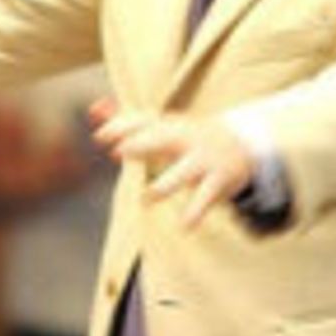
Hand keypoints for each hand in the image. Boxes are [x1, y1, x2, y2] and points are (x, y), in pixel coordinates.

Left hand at [91, 98, 253, 229]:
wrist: (243, 143)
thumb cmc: (189, 137)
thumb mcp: (162, 126)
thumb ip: (127, 121)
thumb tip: (93, 109)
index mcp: (169, 125)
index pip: (143, 121)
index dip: (121, 126)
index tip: (99, 136)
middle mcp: (185, 139)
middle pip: (163, 139)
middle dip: (143, 144)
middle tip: (120, 151)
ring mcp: (202, 159)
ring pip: (182, 173)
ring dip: (164, 186)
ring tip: (146, 199)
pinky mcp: (217, 180)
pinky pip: (205, 197)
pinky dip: (195, 212)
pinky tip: (185, 226)